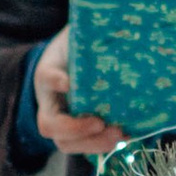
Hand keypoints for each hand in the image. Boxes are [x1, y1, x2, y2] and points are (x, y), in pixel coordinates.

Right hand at [34, 30, 124, 157]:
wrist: (77, 60)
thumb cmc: (78, 46)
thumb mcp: (78, 36)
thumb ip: (87, 35)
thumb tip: (112, 30)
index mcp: (47, 74)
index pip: (46, 77)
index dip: (55, 81)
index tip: (68, 82)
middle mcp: (50, 102)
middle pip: (51, 126)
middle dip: (76, 129)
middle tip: (100, 123)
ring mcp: (63, 120)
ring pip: (67, 143)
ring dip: (93, 144)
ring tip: (118, 135)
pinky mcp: (80, 131)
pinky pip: (87, 145)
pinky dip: (106, 145)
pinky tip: (128, 136)